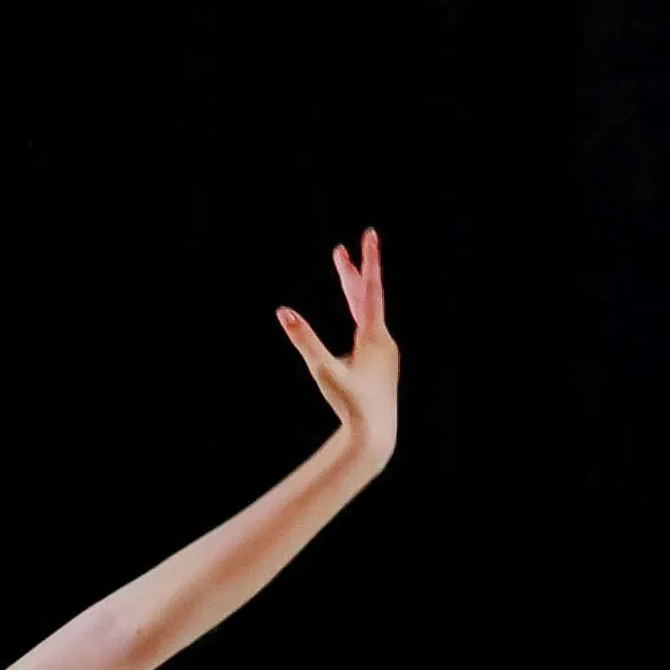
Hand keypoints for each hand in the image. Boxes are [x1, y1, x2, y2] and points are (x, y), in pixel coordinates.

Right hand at [276, 228, 397, 474]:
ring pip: (366, 313)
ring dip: (353, 290)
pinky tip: (351, 333)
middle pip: (366, 297)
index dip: (368, 260)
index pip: (370, 289)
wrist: (375, 434)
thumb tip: (284, 312)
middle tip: (341, 247)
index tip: (370, 235)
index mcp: (374, 336)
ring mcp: (385, 351)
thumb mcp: (322, 371)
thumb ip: (304, 339)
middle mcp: (384, 339)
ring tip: (344, 268)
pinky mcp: (382, 362)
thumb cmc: (350, 404)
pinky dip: (357, 317)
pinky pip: (367, 332)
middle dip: (352, 270)